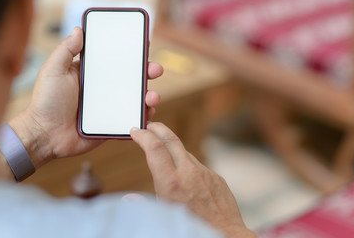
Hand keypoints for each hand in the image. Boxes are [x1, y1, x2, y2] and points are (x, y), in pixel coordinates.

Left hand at [9, 27, 162, 167]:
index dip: (131, 53)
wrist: (45, 135)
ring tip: (151, 96)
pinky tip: (148, 112)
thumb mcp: (53, 70)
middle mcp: (103, 89)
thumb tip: (78, 30)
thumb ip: (66, 50)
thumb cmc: (46, 102)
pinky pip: (132, 119)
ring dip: (149, 95)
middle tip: (155, 69)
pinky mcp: (112, 124)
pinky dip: (143, 116)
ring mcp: (109, 107)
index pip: (115, 60)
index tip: (144, 46)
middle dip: (147, 72)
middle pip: (131, 78)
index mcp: (91, 74)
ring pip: (135, 99)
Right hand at [130, 123, 256, 237]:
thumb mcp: (162, 216)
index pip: (154, 148)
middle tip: (149, 125)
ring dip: (173, 150)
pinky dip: (189, 168)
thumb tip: (128, 198)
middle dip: (158, 129)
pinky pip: (199, 168)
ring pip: (185, 154)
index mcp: (171, 183)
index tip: (136, 131)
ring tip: (164, 154)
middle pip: (171, 140)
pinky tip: (186, 179)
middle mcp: (189, 173)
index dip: (143, 136)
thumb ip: (144, 204)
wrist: (225, 236)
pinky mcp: (217, 178)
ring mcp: (205, 174)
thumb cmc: (191, 229)